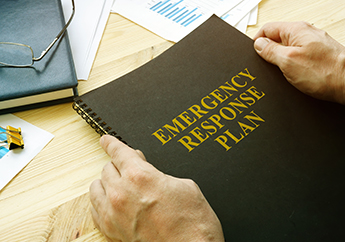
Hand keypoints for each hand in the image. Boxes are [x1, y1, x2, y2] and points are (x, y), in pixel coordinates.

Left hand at [90, 135, 223, 241]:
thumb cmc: (193, 224)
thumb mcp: (184, 186)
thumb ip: (159, 174)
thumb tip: (149, 171)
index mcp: (140, 177)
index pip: (118, 152)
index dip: (112, 143)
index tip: (106, 140)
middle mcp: (122, 194)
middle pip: (107, 168)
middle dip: (118, 164)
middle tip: (129, 167)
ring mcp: (114, 214)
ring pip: (96, 187)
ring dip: (107, 181)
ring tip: (119, 183)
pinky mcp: (112, 231)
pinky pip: (95, 209)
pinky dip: (101, 201)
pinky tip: (112, 201)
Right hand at [253, 21, 344, 103]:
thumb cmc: (324, 72)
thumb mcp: (287, 61)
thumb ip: (270, 51)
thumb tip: (258, 44)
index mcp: (296, 30)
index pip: (267, 29)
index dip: (257, 41)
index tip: (253, 54)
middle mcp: (305, 34)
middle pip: (277, 39)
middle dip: (268, 53)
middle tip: (267, 66)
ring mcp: (312, 45)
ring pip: (287, 50)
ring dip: (280, 62)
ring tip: (282, 73)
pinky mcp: (317, 57)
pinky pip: (297, 58)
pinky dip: (291, 66)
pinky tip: (292, 76)